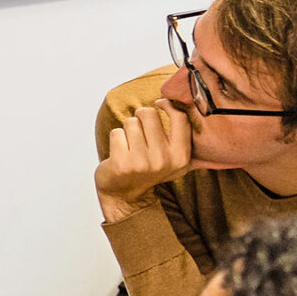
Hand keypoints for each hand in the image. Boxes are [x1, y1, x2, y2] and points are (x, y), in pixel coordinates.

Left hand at [95, 101, 196, 223]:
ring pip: (130, 122)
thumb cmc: (147, 168)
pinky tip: (119, 153)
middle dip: (140, 118)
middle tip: (138, 133)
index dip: (168, 105)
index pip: (180, 118)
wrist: (124, 195)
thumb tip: (178, 99)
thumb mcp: (172, 157)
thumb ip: (181, 133)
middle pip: (149, 114)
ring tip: (129, 146)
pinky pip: (116, 133)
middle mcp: (164, 160)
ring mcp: (143, 163)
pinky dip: (115, 139)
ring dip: (127, 130)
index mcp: (181, 157)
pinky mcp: (122, 163)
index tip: (160, 103)